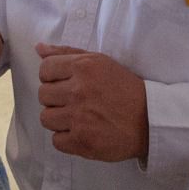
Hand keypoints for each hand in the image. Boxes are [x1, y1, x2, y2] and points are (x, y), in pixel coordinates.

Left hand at [36, 43, 148, 162]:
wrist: (150, 120)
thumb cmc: (125, 89)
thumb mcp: (100, 62)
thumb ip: (68, 53)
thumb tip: (39, 48)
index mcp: (83, 67)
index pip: (45, 70)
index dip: (52, 77)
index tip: (66, 84)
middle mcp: (78, 90)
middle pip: (43, 95)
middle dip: (56, 98)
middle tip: (76, 102)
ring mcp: (78, 117)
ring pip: (46, 118)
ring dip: (59, 119)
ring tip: (78, 117)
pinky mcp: (81, 141)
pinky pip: (56, 140)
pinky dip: (67, 138)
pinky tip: (82, 131)